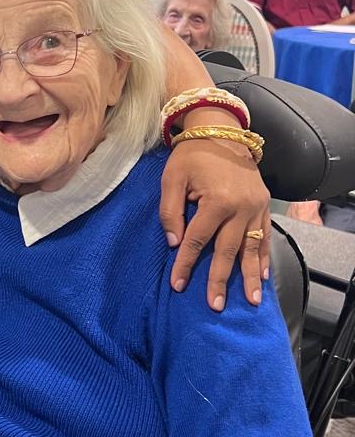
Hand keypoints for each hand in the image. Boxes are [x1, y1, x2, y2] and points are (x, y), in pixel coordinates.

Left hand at [159, 137, 269, 310]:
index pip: (197, 241)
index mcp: (217, 201)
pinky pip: (265, 235)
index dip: (186, 264)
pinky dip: (263, 257)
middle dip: (220, 280)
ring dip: (249, 275)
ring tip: (251, 300)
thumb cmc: (192, 155)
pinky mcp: (264, 205)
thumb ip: (170, 211)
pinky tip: (261, 276)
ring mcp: (256, 207)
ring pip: (252, 248)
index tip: (178, 285)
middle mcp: (241, 207)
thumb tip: (175, 244)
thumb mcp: (171, 178)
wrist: (222, 131)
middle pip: (228, 251)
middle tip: (215, 305)